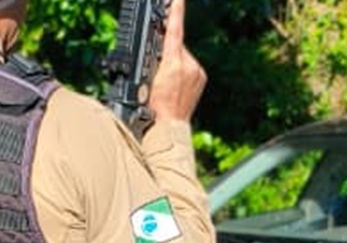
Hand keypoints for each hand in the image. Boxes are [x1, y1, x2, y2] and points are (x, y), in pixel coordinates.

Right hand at [148, 0, 206, 123]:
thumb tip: (158, 45)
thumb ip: (154, 59)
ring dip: (172, 62)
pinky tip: (174, 85)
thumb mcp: (145, 79)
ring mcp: (197, 72)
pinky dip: (181, 70)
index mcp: (174, 63)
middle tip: (156, 72)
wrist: (170, 128)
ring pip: (182, 56)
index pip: (174, 30)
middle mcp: (189, 65)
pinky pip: (188, 65)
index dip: (175, 11)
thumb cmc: (153, 108)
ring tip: (165, 83)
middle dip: (165, 51)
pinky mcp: (201, 77)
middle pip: (175, 45)